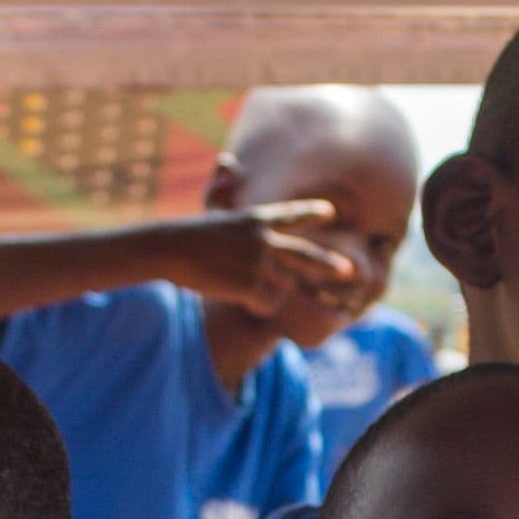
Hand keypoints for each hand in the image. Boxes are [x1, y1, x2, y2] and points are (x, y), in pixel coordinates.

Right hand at [186, 207, 368, 335]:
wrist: (170, 248)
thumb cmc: (188, 238)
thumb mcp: (218, 222)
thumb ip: (242, 228)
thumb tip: (257, 231)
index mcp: (255, 220)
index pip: (290, 215)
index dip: (310, 212)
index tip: (329, 212)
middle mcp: (264, 239)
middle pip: (305, 254)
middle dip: (328, 264)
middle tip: (348, 271)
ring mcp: (259, 261)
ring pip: (285, 286)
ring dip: (270, 294)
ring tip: (248, 292)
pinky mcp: (251, 283)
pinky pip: (268, 303)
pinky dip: (259, 307)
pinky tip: (242, 301)